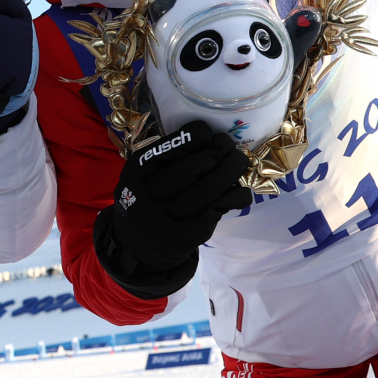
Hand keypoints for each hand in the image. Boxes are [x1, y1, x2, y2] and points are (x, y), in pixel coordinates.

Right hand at [94, 121, 250, 293]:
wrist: (138, 246)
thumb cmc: (147, 201)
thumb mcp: (140, 178)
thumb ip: (163, 160)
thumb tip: (207, 138)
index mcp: (136, 174)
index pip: (166, 150)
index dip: (191, 137)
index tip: (207, 132)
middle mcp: (148, 195)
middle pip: (192, 168)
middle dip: (217, 151)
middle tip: (229, 145)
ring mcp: (167, 218)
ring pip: (207, 189)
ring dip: (230, 171)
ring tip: (239, 161)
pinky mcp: (185, 236)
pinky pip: (215, 211)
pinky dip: (234, 197)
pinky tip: (240, 190)